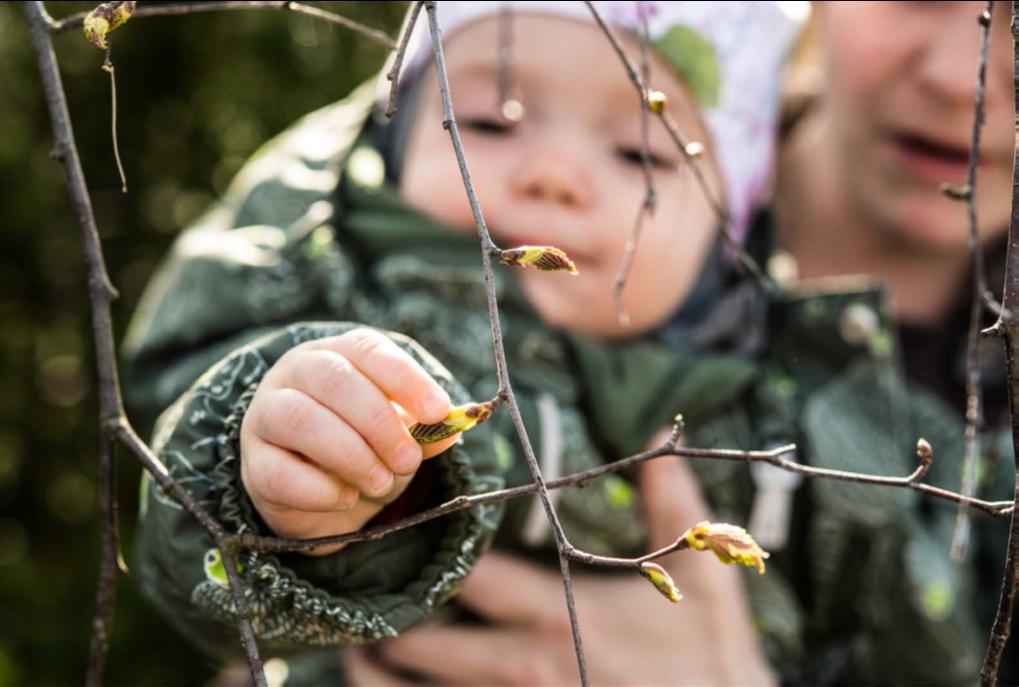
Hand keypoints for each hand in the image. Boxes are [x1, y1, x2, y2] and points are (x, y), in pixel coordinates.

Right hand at [240, 328, 459, 553]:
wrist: (319, 495)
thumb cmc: (364, 447)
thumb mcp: (399, 436)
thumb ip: (422, 431)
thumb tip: (452, 430)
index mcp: (338, 354)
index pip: (367, 350)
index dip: (405, 379)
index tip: (437, 411)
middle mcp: (296, 374)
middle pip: (333, 379)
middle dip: (379, 422)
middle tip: (407, 460)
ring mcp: (266, 415)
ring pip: (299, 418)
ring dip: (350, 454)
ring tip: (381, 482)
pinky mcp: (253, 464)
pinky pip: (279, 472)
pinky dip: (321, 489)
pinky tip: (346, 497)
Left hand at [348, 437, 774, 684]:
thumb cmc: (709, 654)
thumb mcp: (706, 576)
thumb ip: (672, 503)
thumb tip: (656, 437)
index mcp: (558, 612)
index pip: (473, 576)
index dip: (432, 550)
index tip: (405, 528)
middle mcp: (526, 662)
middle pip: (426, 642)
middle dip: (390, 620)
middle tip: (368, 593)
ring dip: (384, 672)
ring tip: (362, 650)